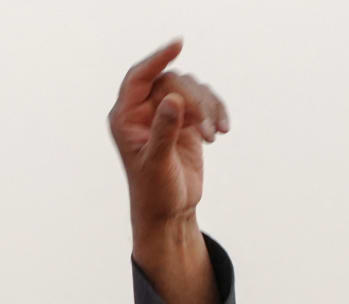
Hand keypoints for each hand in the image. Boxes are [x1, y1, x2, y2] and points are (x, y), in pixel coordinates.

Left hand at [108, 39, 227, 235]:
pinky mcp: (185, 121)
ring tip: (215, 135)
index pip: (139, 77)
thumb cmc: (155, 193)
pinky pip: (204, 102)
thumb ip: (163, 131)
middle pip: (171, 82)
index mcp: (125, 118)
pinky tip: (222, 132)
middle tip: (207, 128)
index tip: (178, 45)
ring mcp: (165, 114)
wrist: (170, 212)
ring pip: (190, 89)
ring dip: (207, 108)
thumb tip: (173, 99)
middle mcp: (143, 111)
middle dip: (193, 100)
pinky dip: (215, 112)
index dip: (157, 59)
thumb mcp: (157, 163)